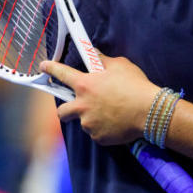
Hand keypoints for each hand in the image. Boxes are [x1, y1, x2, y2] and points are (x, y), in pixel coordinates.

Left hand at [40, 53, 158, 144]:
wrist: (149, 111)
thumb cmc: (135, 85)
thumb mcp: (120, 65)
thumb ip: (103, 61)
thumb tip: (94, 55)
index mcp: (85, 85)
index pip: (62, 74)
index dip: (51, 68)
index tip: (43, 66)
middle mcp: (82, 105)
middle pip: (62, 111)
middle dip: (66, 109)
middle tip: (77, 106)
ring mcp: (89, 123)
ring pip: (84, 122)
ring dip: (92, 118)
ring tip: (111, 113)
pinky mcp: (98, 137)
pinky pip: (97, 133)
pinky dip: (104, 128)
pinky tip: (117, 122)